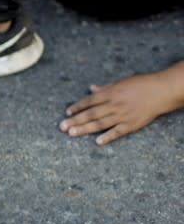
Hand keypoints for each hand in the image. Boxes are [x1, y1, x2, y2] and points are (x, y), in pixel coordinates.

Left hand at [59, 73, 175, 144]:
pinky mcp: (131, 124)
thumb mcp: (121, 82)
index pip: (89, 101)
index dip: (77, 107)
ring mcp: (122, 115)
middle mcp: (114, 105)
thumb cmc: (141, 84)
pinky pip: (117, 132)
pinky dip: (107, 137)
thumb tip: (91, 88)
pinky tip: (97, 142)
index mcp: (110, 93)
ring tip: (72, 133)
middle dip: (75, 120)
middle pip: (91, 114)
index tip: (67, 112)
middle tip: (62, 127)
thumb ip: (105, 88)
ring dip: (84, 129)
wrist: (161, 91)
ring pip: (100, 124)